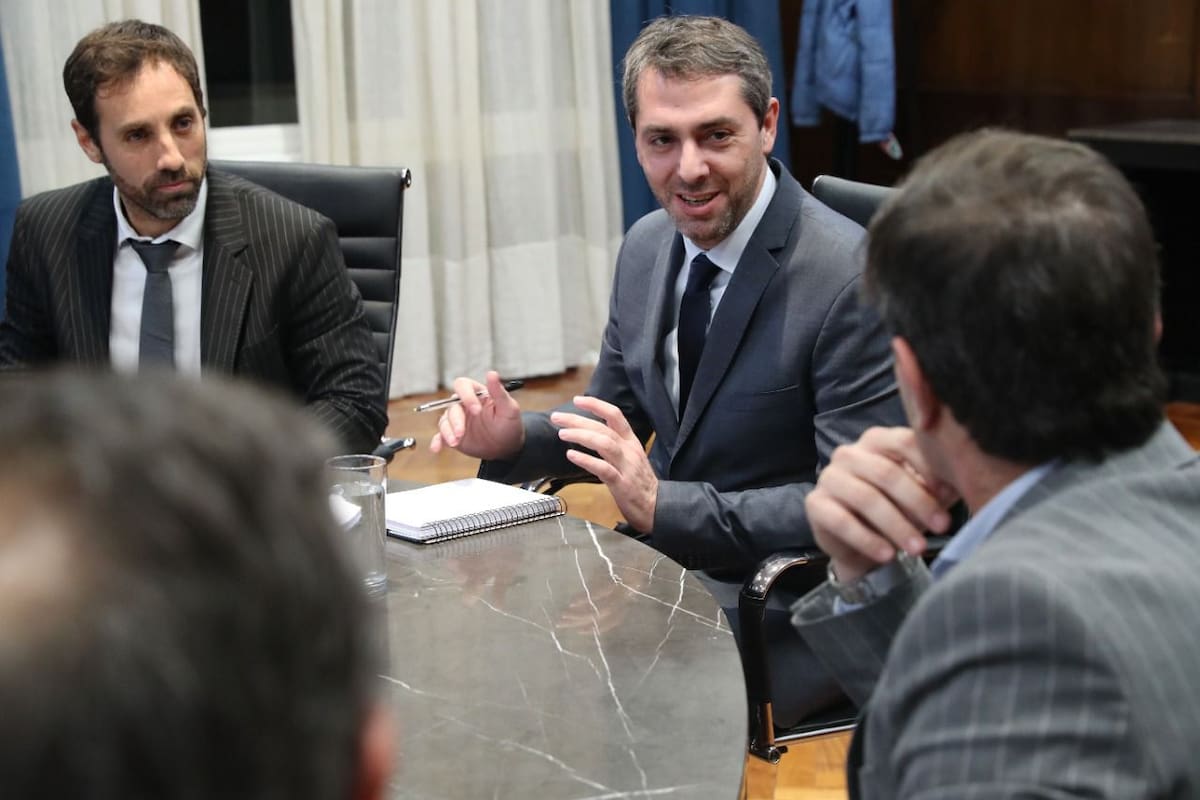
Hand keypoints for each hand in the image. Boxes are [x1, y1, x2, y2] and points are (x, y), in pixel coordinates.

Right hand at [429, 370, 524, 459]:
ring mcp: (457, 420)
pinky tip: (436, 448)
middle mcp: (463, 405)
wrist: (506, 446)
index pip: (463, 386)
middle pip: (451, 406)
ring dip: (447, 432)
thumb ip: (499, 392)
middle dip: (456, 420)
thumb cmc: (509, 424)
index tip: (476, 410)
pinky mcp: (453, 434)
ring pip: (444, 421)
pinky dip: (437, 441)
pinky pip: (441, 436)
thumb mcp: (509, 408)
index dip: (466, 396)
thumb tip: (492, 373)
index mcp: (476, 393)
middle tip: (461, 432)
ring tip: (455, 442)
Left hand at [551, 395, 656, 532]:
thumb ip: (613, 444)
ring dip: (581, 436)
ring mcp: (626, 466)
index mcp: (631, 442)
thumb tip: (590, 433)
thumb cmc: (639, 484)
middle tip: (557, 417)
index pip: (615, 415)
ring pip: (604, 443)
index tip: (578, 400)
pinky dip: (586, 460)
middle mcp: (629, 450)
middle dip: (578, 420)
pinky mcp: (622, 484)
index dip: (596, 405)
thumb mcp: (630, 457)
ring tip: (562, 433)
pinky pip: (603, 469)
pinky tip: (571, 455)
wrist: (657, 507)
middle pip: (603, 428)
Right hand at [805, 426, 957, 581]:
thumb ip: (940, 485)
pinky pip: (842, 521)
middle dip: (918, 502)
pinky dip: (868, 539)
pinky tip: (888, 555)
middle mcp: (849, 453)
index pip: (905, 442)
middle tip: (943, 527)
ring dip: (896, 525)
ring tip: (918, 548)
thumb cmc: (898, 510)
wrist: (862, 544)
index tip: (953, 494)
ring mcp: (829, 477)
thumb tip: (964, 480)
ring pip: (866, 498)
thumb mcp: (923, 495)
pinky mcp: (815, 504)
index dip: (930, 467)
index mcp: (877, 440)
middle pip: (886, 473)